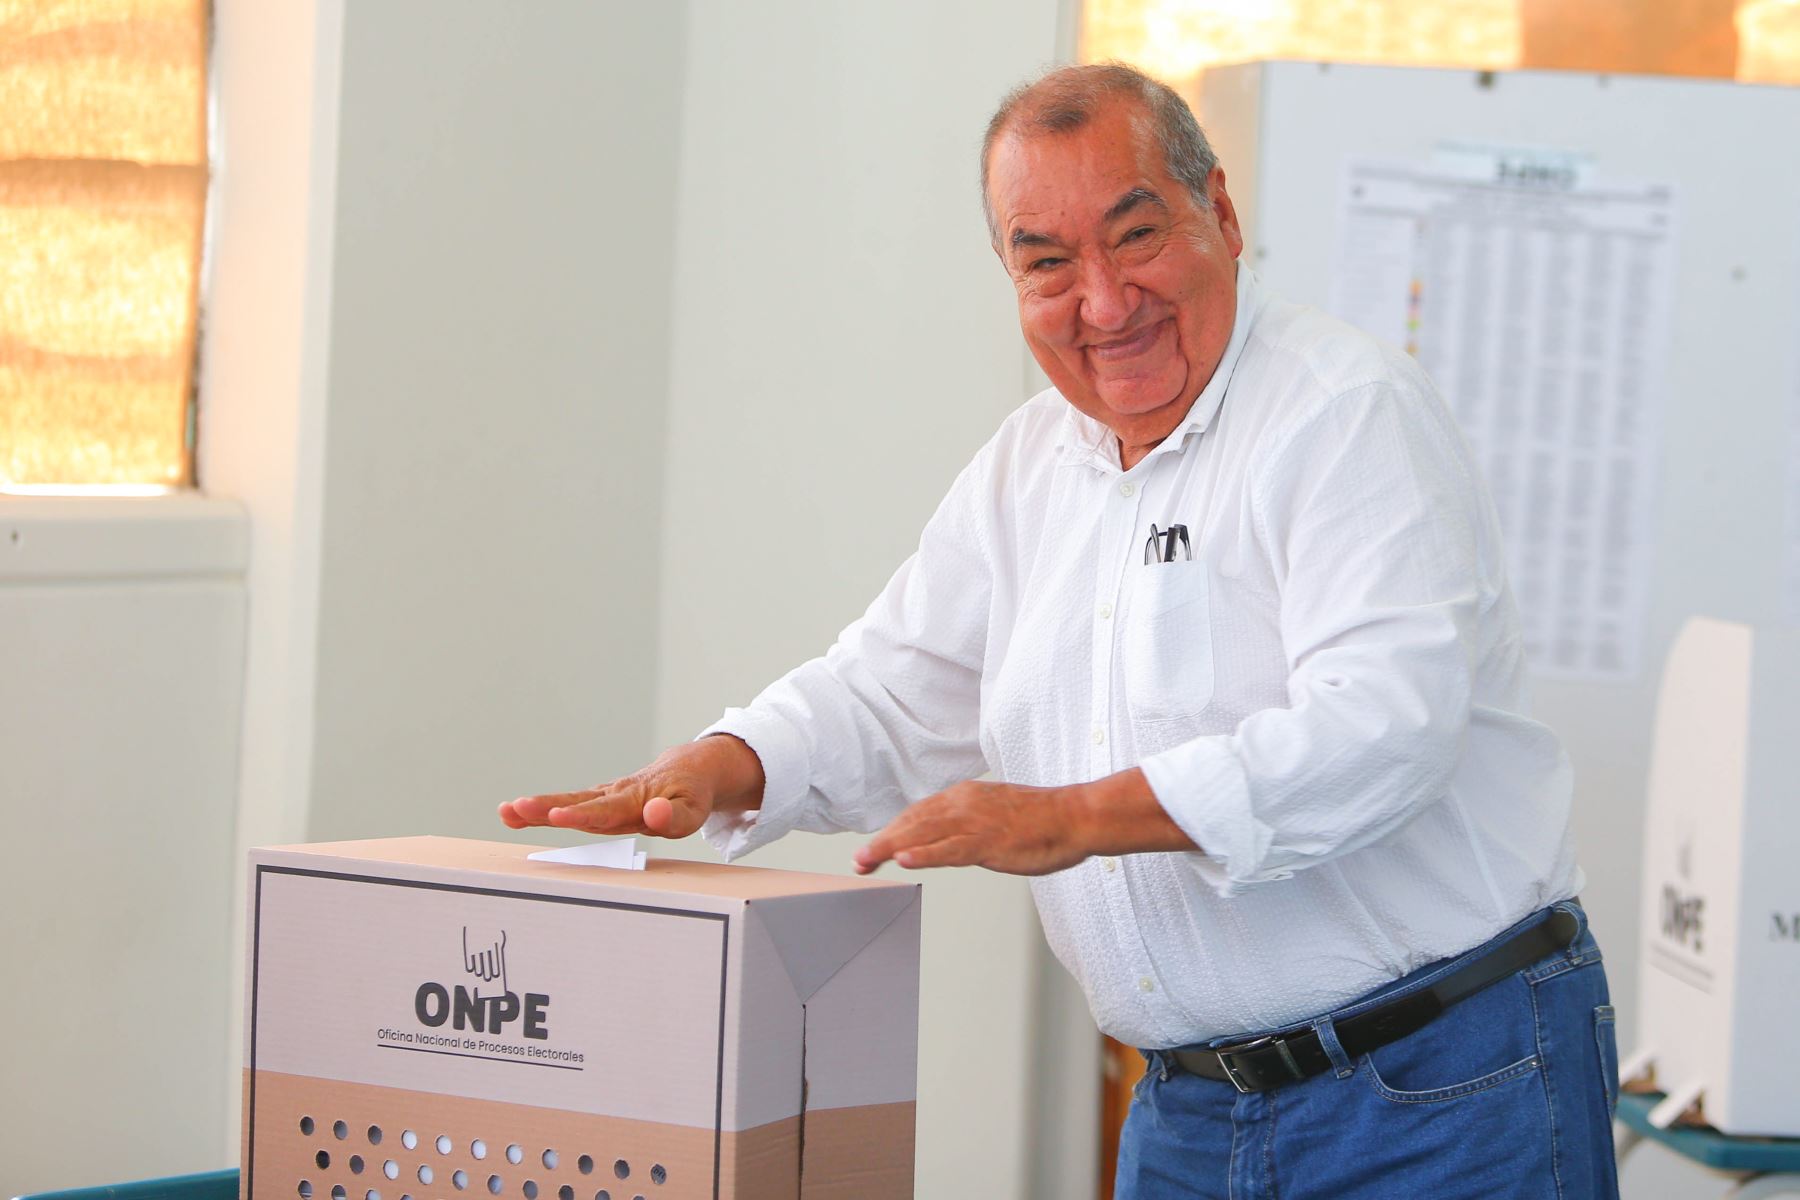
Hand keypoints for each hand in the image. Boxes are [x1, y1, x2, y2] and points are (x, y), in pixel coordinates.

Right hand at [498, 735, 763, 839]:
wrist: (688, 770)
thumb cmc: (690, 796)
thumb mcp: (693, 811)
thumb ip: (674, 817)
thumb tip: (654, 813)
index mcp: (635, 800)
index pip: (605, 810)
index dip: (582, 815)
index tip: (558, 816)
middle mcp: (614, 795)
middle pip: (576, 802)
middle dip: (546, 807)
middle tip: (515, 808)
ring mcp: (604, 797)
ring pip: (567, 800)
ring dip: (537, 808)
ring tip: (505, 811)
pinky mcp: (598, 801)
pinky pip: (569, 803)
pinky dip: (542, 809)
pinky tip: (513, 815)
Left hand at [852, 780, 1095, 875]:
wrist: (1076, 816)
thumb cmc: (1043, 819)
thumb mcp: (996, 814)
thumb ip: (970, 822)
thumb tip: (951, 836)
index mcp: (966, 797)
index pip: (919, 813)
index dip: (893, 831)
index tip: (875, 846)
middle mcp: (964, 804)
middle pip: (913, 822)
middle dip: (883, 841)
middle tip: (859, 860)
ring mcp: (976, 823)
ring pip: (924, 834)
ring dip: (891, 847)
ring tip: (867, 860)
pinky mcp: (990, 842)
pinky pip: (951, 849)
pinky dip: (926, 854)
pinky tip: (906, 860)